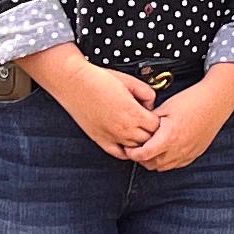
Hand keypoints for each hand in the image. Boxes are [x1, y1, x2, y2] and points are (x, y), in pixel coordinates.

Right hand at [32, 49, 159, 157]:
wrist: (74, 83)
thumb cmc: (98, 79)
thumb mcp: (130, 80)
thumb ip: (147, 93)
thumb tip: (151, 103)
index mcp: (132, 112)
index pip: (157, 126)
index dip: (159, 120)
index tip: (155, 114)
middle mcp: (123, 128)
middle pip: (149, 140)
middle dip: (152, 132)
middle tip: (148, 123)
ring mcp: (112, 136)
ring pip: (136, 149)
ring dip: (140, 142)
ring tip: (138, 130)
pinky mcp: (101, 140)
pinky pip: (120, 154)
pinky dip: (127, 151)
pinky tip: (128, 141)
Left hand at [134, 68, 233, 171]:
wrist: (215, 101)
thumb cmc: (192, 101)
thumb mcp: (166, 107)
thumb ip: (150, 120)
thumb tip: (137, 127)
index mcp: (169, 136)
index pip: (144, 154)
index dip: (132, 153)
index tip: (128, 148)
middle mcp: (179, 148)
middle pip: (152, 164)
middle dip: (141, 158)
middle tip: (137, 148)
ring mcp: (188, 153)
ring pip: (164, 167)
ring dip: (154, 161)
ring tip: (150, 148)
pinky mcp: (195, 153)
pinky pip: (176, 164)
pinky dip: (167, 161)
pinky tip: (165, 149)